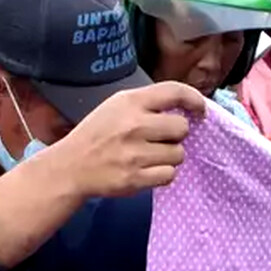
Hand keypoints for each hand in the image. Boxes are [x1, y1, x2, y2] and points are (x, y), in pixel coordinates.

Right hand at [51, 82, 208, 198]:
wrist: (71, 167)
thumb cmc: (97, 135)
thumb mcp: (116, 107)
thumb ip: (147, 104)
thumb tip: (185, 109)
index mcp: (130, 102)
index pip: (174, 92)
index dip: (194, 99)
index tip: (200, 110)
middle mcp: (134, 125)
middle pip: (182, 128)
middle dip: (176, 135)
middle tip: (160, 140)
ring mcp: (135, 153)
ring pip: (178, 154)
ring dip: (170, 156)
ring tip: (151, 156)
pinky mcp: (135, 178)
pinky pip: (169, 175)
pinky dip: (162, 174)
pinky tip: (148, 170)